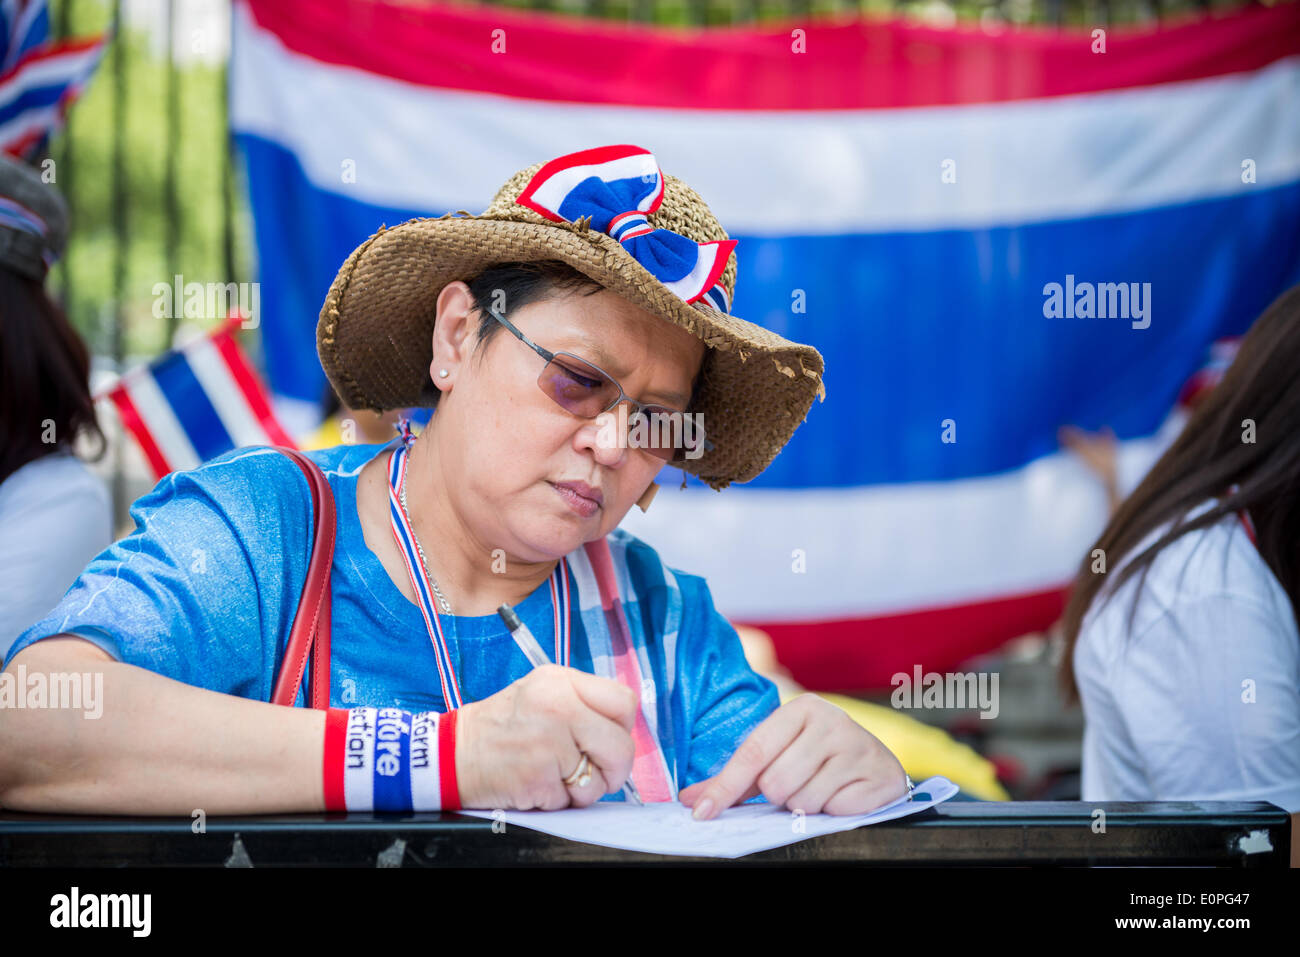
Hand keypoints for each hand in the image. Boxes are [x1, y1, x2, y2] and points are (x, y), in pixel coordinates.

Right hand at [454, 665, 637, 810]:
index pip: (623, 702)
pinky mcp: (538, 778)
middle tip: (593, 772)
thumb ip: (582, 703)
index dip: (622, 728)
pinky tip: (536, 783)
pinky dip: (556, 800)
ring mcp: (548, 744)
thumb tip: (621, 730)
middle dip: (613, 769)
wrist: (452, 753)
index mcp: (561, 682)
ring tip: (553, 775)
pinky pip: (570, 801)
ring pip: (598, 781)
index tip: (608, 739)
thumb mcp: (541, 691)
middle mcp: (558, 707)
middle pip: (621, 747)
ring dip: (581, 789)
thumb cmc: (501, 726)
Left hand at [679, 693, 906, 818]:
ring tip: (821, 787)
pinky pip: (833, 810)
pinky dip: (832, 810)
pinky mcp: (876, 775)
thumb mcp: (780, 754)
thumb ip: (738, 778)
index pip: (752, 752)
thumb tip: (693, 800)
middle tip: (797, 783)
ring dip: (805, 805)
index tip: (701, 813)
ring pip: (802, 801)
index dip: (724, 787)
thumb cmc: (818, 758)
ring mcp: (857, 747)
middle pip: (775, 783)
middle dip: (780, 795)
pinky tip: (842, 793)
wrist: (878, 763)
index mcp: (802, 708)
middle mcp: (831, 721)